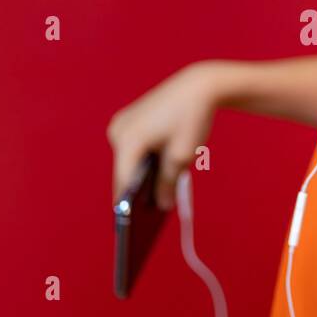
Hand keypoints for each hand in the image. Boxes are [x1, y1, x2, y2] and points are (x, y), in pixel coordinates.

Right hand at [106, 61, 219, 208]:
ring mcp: (120, 124)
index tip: (132, 230)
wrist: (198, 86)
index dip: (128, 207)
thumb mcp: (182, 157)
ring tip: (151, 202)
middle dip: (134, 194)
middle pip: (123, 172)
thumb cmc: (192, 119)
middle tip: (145, 220)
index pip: (124, 182)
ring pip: (127, 162)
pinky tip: (154, 179)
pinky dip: (140, 163)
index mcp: (129, 139)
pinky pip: (131, 149)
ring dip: (137, 178)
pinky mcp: (127, 121)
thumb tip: (161, 205)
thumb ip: (168, 184)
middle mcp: (118, 131)